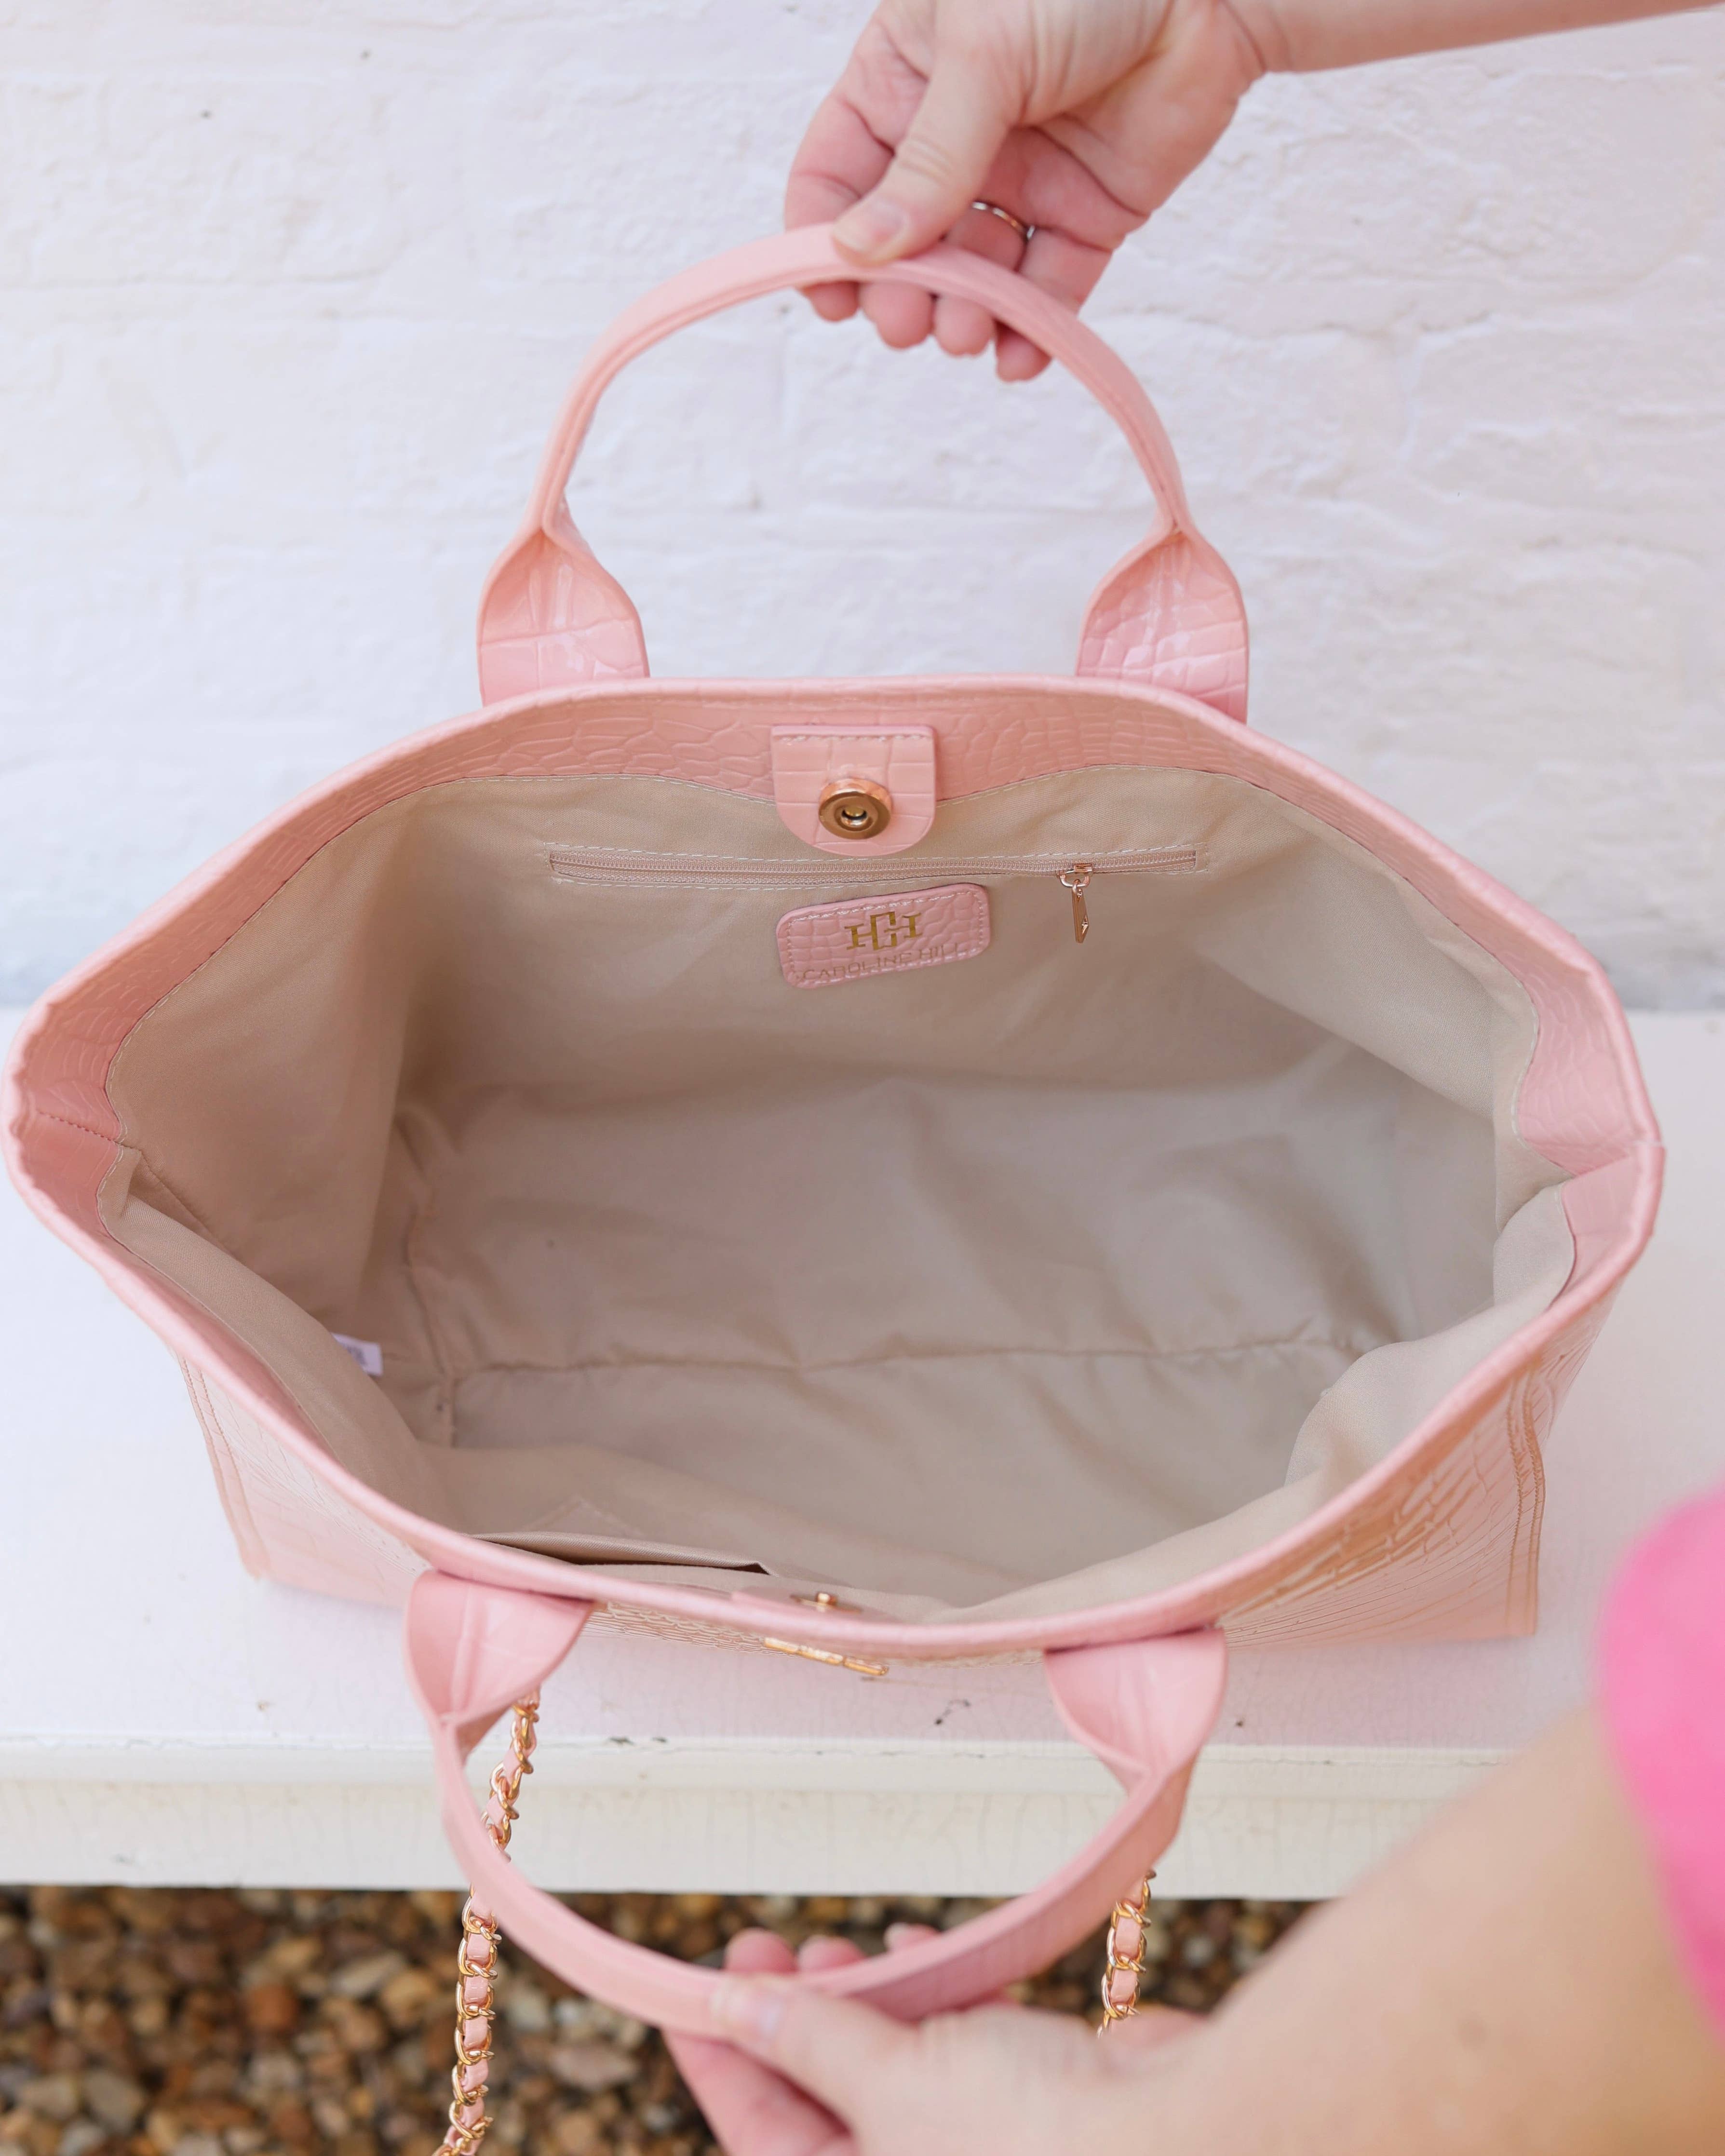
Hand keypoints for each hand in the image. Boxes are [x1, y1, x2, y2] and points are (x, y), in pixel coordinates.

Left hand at [667, 1925, 1197, 2155]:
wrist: (1177, 2134)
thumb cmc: (1039, 2143)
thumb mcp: (893, 2085)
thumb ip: (815, 2042)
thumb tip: (738, 2009)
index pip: (758, 2131)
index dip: (718, 2059)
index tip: (686, 1998)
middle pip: (820, 2101)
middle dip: (792, 2020)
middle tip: (763, 1948)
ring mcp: (969, 2143)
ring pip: (888, 2069)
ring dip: (860, 2003)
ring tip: (835, 1945)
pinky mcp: (1025, 2102)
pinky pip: (955, 2049)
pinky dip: (933, 2000)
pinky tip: (918, 1952)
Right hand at [784, 0, 1266, 376]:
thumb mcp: (982, 54)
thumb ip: (929, 158)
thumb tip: (862, 248)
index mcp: (903, 82)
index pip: (836, 173)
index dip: (821, 237)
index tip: (831, 295)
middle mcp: (952, 139)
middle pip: (901, 241)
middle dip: (900, 291)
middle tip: (910, 321)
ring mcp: (1018, 183)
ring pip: (971, 276)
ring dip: (962, 317)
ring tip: (965, 334)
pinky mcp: (1082, 216)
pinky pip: (1046, 291)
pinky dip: (1031, 333)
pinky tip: (1018, 358)